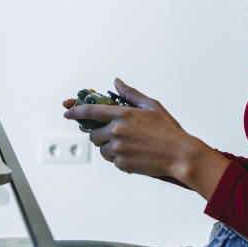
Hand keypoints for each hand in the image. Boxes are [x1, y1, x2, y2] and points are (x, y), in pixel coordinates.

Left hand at [63, 78, 202, 177]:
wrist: (180, 155)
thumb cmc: (168, 130)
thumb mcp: (151, 105)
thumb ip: (130, 93)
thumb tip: (116, 82)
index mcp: (122, 114)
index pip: (90, 111)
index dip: (75, 111)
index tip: (67, 111)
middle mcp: (116, 131)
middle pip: (93, 134)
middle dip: (100, 133)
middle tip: (116, 134)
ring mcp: (118, 149)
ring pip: (102, 148)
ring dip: (110, 146)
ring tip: (131, 145)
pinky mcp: (121, 164)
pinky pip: (112, 160)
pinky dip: (119, 158)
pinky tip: (135, 154)